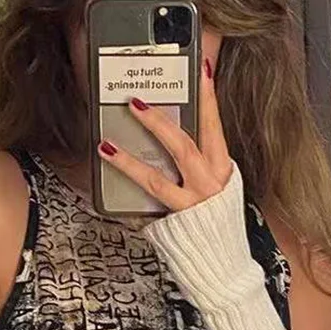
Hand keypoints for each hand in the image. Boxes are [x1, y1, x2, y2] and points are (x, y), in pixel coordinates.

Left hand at [98, 59, 232, 212]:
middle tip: (134, 103)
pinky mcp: (175, 222)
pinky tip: (112, 176)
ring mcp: (192, 205)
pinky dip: (129, 190)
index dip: (209, 98)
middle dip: (158, 123)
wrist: (224, 260)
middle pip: (184, 147)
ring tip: (106, 144)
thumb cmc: (216, 218)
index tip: (201, 69)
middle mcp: (210, 185)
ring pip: (157, 179)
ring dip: (129, 160)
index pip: (215, 127)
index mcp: (223, 169)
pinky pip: (147, 204)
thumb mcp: (216, 183)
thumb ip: (201, 159)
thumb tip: (171, 130)